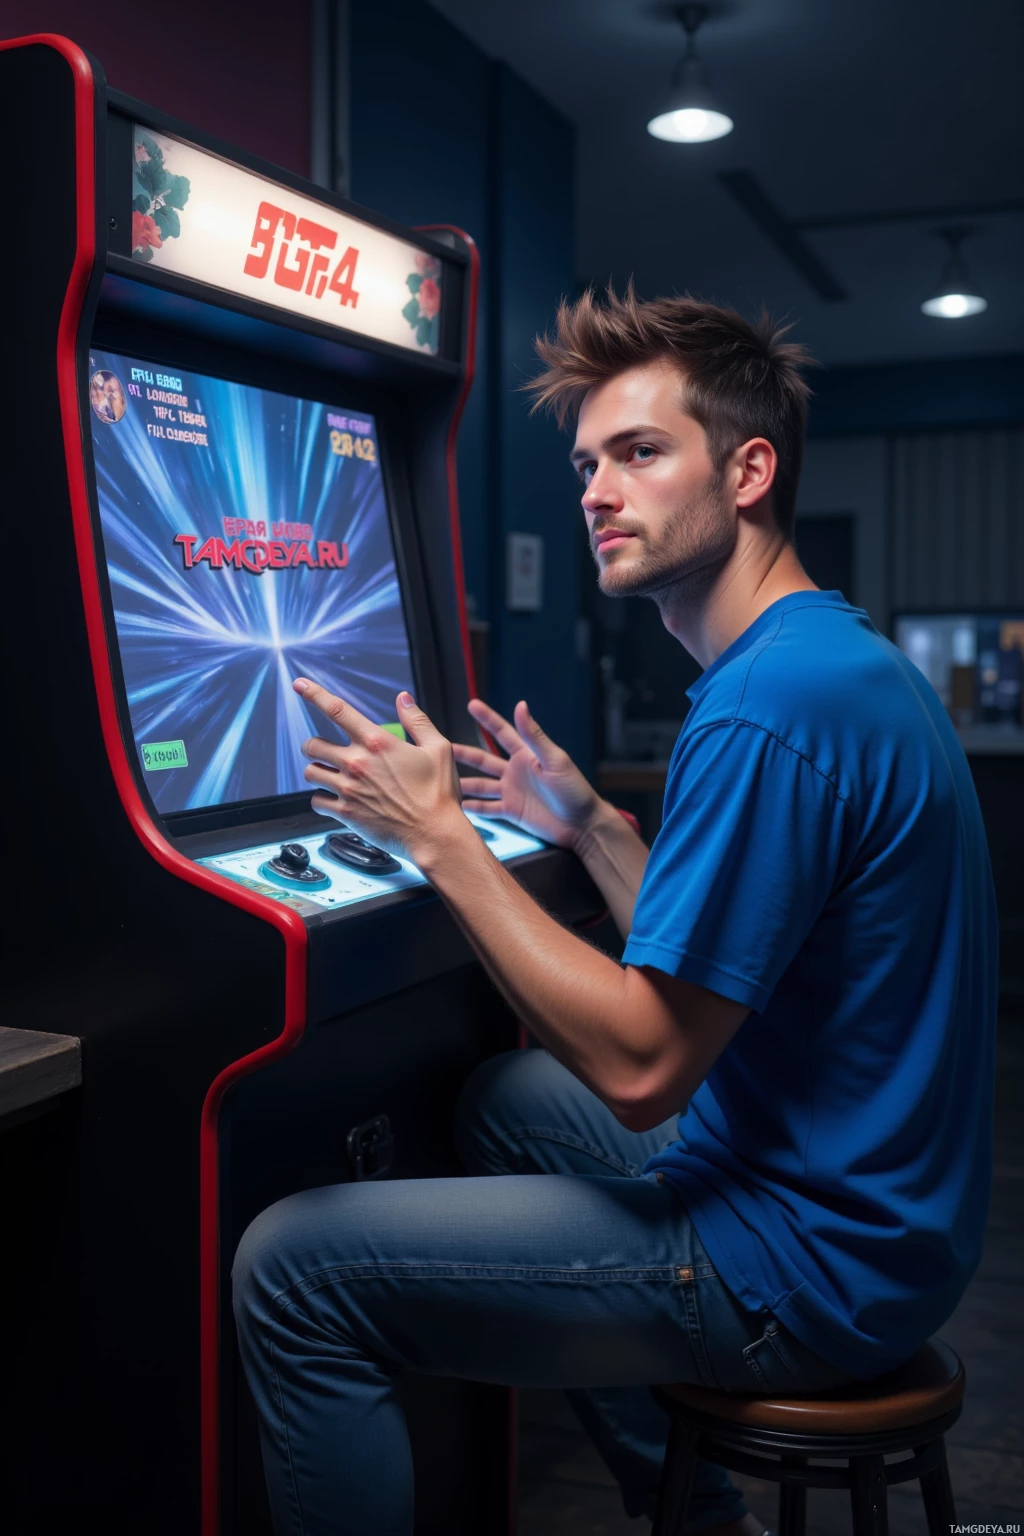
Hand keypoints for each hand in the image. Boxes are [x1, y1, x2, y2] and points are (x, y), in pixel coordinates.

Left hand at [295, 680, 463, 863]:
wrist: (434, 835)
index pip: (337, 710)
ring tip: (331, 777)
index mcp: (377, 742)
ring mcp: (348, 789)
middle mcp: (357, 763)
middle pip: (312, 745)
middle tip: (324, 752)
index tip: (300, 684)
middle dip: (314, 746)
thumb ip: (416, 721)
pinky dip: (322, 800)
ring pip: (310, 773)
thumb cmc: (439, 794)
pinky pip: (316, 802)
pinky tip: (335, 800)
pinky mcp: (345, 813)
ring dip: (317, 772)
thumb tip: (403, 698)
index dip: (315, 693)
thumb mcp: (438, 749)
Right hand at [453, 698, 602, 849]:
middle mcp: (516, 771)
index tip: (473, 704)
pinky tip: (457, 805)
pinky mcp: (512, 812)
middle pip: (483, 760)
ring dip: (463, 782)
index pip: (502, 733)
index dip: (487, 718)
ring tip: (442, 779)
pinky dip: (473, 807)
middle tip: (442, 747)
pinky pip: (488, 809)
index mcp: (526, 755)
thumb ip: (534, 736)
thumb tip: (520, 705)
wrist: (581, 824)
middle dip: (463, 753)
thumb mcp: (554, 760)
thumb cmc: (574, 789)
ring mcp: (512, 792)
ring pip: (481, 785)